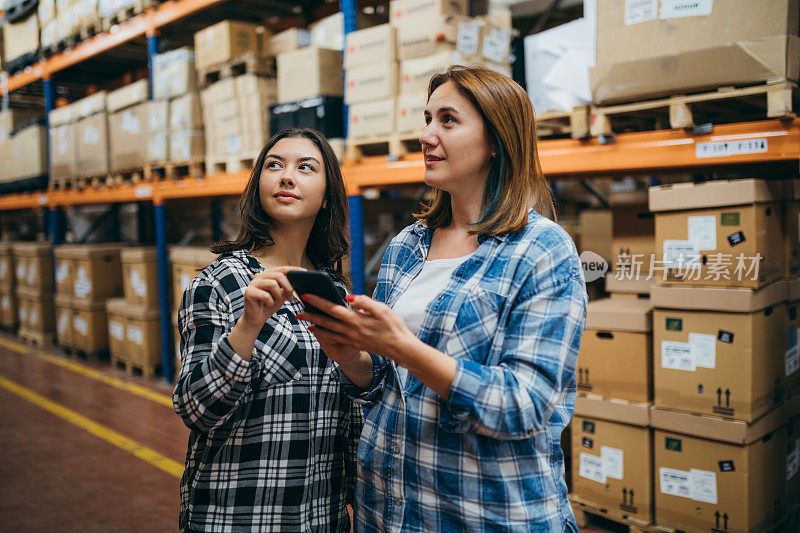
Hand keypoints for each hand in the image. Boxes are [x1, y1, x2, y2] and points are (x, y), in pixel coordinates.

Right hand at [239, 266, 300, 332]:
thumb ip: (287, 287)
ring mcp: (253, 283)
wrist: (256, 319)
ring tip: (277, 301)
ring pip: (273, 284)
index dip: (293, 270)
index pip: (282, 269)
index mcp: (268, 274)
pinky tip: (269, 304)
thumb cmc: (269, 305)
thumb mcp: (282, 295)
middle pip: (278, 275)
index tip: (303, 271)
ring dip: (278, 295)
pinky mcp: (248, 292)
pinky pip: (265, 295)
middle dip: (288, 287)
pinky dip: (270, 302)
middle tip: (289, 297)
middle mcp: (259, 276)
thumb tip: (299, 280)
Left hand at [297, 294, 417, 364]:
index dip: (318, 302)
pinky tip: (320, 331)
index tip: (306, 296)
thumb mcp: (382, 309)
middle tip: (297, 311)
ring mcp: (352, 339)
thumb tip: (348, 297)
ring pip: (328, 332)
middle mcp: (351, 330)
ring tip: (304, 321)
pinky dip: (325, 334)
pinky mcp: (355, 344)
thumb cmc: (393, 326)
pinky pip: (335, 339)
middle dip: (311, 315)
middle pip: (326, 322)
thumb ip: (364, 302)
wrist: (400, 348)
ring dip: (315, 326)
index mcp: (356, 319)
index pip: (332, 308)